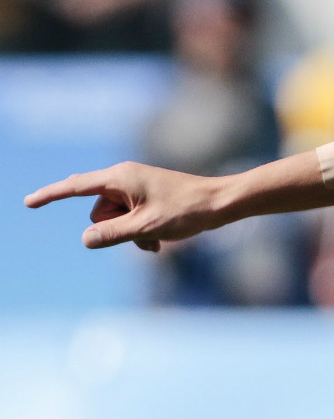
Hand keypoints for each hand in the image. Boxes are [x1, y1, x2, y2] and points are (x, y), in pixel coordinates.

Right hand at [24, 162, 225, 251]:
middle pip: (97, 212)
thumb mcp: (147, 227)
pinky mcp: (145, 198)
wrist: (221, 204)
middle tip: (147, 230)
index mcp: (120, 178)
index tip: (28, 203)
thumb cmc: (187, 211)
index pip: (75, 187)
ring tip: (158, 235)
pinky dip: (139, 232)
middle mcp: (124, 178)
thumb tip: (86, 239)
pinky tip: (160, 241)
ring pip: (114, 220)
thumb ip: (112, 235)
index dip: (51, 195)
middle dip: (114, 228)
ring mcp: (135, 188)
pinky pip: (128, 220)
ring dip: (130, 233)